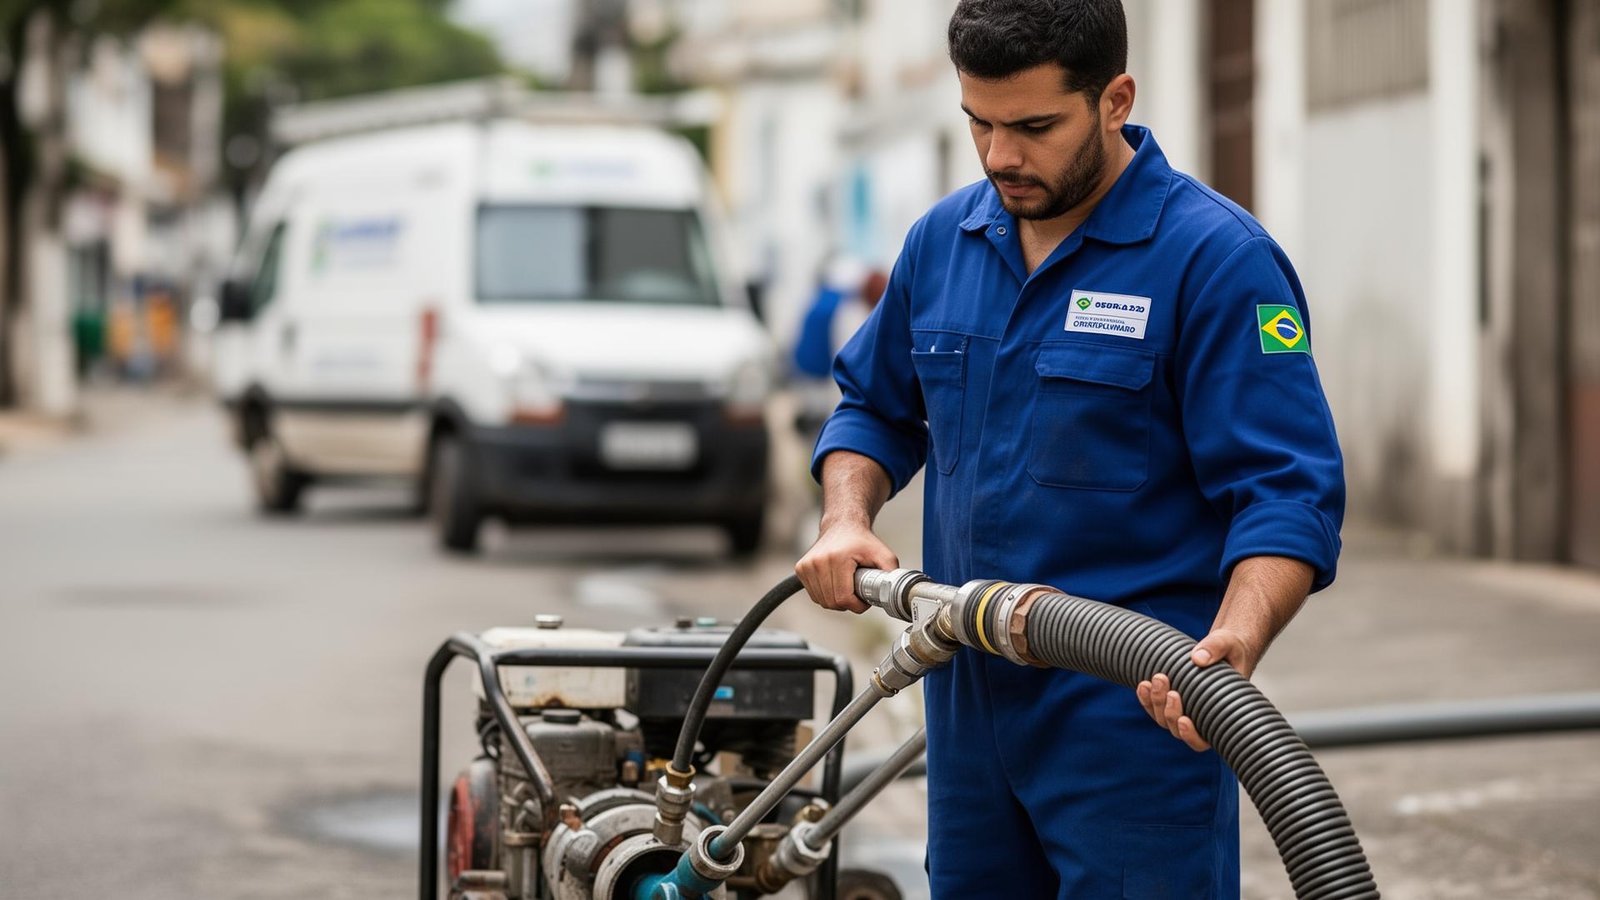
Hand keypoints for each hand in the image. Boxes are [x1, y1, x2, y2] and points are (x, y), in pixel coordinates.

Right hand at [794, 519, 896, 613]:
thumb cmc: (861, 540)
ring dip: (836, 600)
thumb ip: (892, 572)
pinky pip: (814, 595)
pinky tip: (835, 583)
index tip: (864, 600)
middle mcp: (818, 562)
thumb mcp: (883, 554)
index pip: (843, 598)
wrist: (842, 525)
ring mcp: (807, 565)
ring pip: (822, 601)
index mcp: (837, 558)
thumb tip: (895, 592)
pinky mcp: (801, 568)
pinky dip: (826, 595)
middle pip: (832, 602)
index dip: (857, 605)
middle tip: (858, 593)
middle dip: (848, 603)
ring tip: (847, 586)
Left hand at [1135, 627, 1260, 751]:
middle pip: (1177, 729)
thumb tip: (1198, 658)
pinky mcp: (1173, 698)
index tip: (1184, 720)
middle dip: (1168, 710)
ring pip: (1164, 719)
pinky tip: (1143, 685)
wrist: (1224, 644)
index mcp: (1223, 713)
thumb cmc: (1233, 648)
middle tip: (1164, 681)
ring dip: (1154, 703)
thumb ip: (1216, 648)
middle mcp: (1203, 717)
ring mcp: (1186, 709)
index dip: (1191, 736)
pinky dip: (1147, 698)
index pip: (1205, 740)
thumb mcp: (1228, 643)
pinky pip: (1155, 706)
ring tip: (1153, 680)